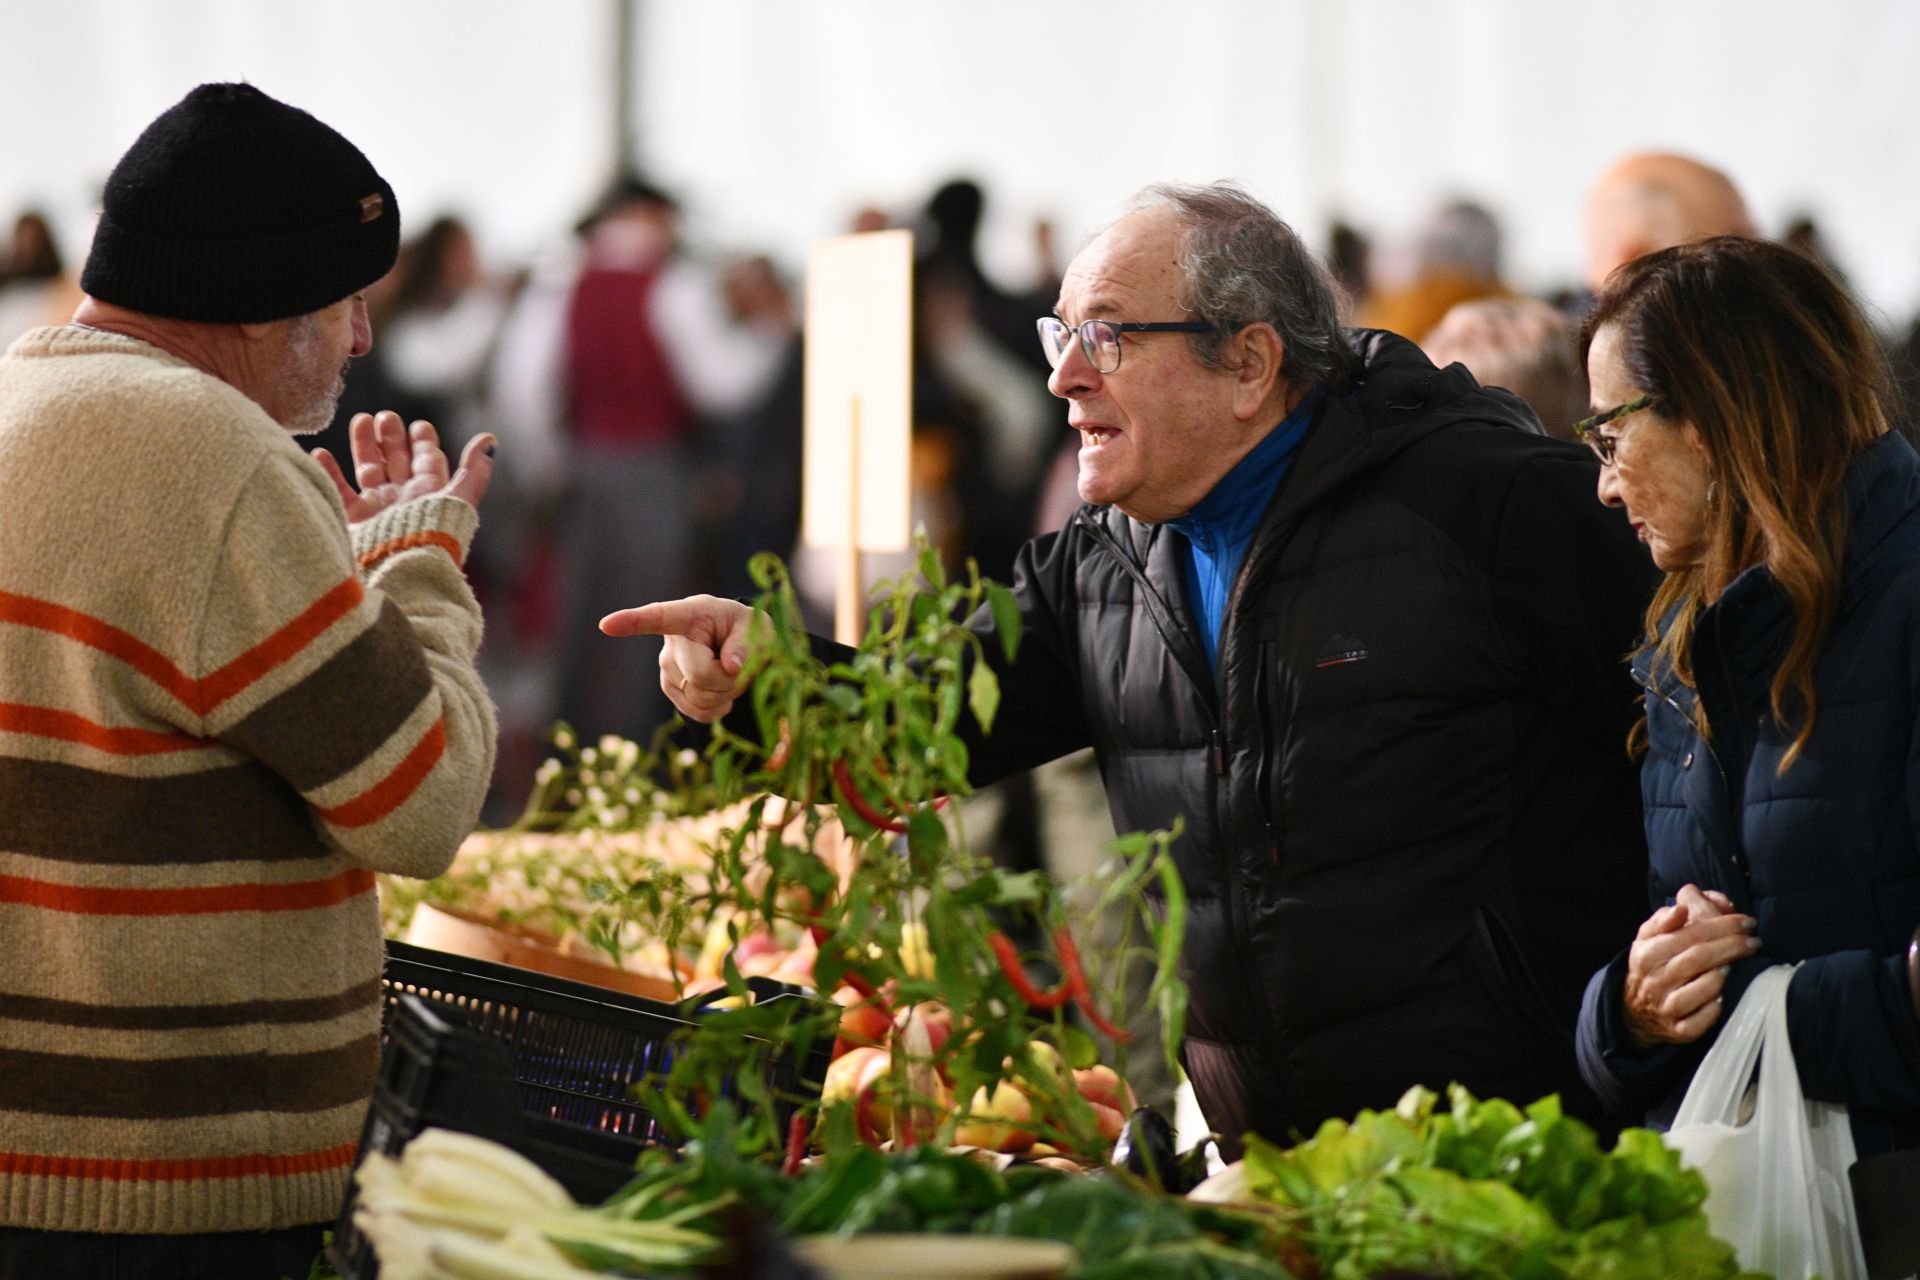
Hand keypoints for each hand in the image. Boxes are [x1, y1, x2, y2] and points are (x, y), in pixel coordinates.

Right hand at [312, 410, 494, 522]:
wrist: (400, 566)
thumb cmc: (432, 533)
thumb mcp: (459, 498)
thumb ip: (474, 469)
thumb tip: (490, 440)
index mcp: (429, 494)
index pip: (427, 462)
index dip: (424, 442)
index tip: (419, 425)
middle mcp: (404, 499)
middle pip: (397, 461)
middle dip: (392, 437)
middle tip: (385, 416)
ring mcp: (378, 508)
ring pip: (369, 469)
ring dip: (364, 445)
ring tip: (361, 419)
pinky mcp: (354, 520)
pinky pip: (339, 490)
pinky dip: (330, 471)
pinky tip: (322, 453)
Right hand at [599, 595, 757, 722]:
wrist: (738, 647)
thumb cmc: (745, 631)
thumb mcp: (757, 628)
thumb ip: (747, 644)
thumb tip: (731, 667)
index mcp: (690, 615)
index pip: (659, 618)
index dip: (632, 622)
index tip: (606, 625)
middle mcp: (671, 641)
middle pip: (700, 676)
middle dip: (729, 680)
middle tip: (740, 666)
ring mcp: (666, 667)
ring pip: (700, 698)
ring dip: (725, 694)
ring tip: (728, 673)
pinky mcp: (670, 689)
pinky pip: (698, 713)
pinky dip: (717, 708)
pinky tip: (720, 690)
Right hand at [1623, 883, 1759, 1046]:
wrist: (1635, 1011)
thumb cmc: (1651, 966)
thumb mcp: (1648, 939)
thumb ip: (1663, 919)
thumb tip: (1681, 907)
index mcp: (1646, 954)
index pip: (1689, 935)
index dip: (1722, 926)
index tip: (1746, 922)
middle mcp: (1654, 981)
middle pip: (1698, 959)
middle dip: (1732, 946)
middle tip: (1755, 941)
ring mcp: (1666, 1008)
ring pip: (1701, 989)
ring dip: (1724, 975)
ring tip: (1740, 965)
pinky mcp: (1678, 1031)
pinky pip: (1701, 1021)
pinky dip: (1716, 1009)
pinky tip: (1726, 996)